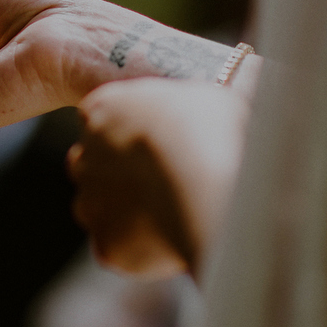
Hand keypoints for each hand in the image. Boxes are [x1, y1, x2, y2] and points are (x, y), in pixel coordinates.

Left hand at [69, 78, 248, 276]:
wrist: (217, 190)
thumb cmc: (218, 133)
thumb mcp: (215, 96)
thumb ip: (208, 92)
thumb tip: (241, 76)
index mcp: (102, 109)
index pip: (98, 119)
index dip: (127, 133)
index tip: (156, 143)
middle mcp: (84, 155)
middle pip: (89, 165)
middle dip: (118, 174)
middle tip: (162, 181)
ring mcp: (91, 203)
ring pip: (98, 210)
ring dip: (126, 213)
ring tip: (174, 213)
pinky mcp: (106, 246)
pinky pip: (119, 249)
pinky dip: (142, 250)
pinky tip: (175, 241)